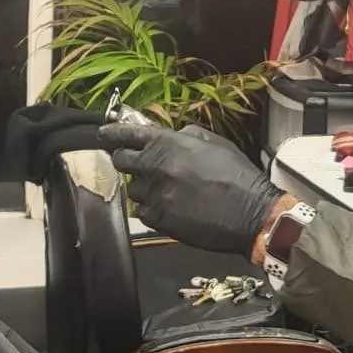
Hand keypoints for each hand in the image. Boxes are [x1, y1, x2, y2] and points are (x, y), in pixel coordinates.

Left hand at [97, 123, 282, 255]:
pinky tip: (172, 207)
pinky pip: (144, 212)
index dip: (111, 133)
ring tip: (167, 190)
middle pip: (120, 161)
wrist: (250, 213)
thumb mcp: (215, 143)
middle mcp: (155, 167)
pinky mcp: (158, 220)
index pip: (126, 134)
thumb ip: (187, 135)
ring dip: (144, 188)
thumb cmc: (237, 175)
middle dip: (126, 160)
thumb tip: (172, 135)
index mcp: (168, 144)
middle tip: (137, 163)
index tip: (103, 133)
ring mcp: (155, 195)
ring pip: (133, 189)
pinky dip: (153, 208)